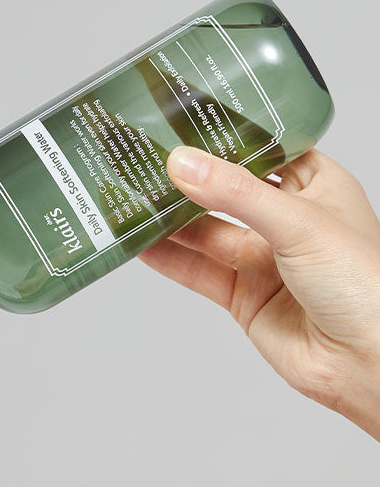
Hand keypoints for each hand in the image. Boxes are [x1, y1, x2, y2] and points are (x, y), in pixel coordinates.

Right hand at [140, 147, 379, 439]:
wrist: (368, 364)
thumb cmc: (366, 287)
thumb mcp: (301, 223)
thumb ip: (238, 195)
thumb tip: (184, 165)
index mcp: (314, 186)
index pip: (259, 150)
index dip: (222, 137)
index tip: (179, 123)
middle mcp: (285, 221)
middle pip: (224, 193)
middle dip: (186, 181)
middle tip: (143, 161)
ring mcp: (262, 260)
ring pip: (205, 233)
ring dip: (169, 221)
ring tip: (130, 199)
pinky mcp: (242, 296)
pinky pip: (197, 272)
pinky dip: (169, 259)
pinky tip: (141, 244)